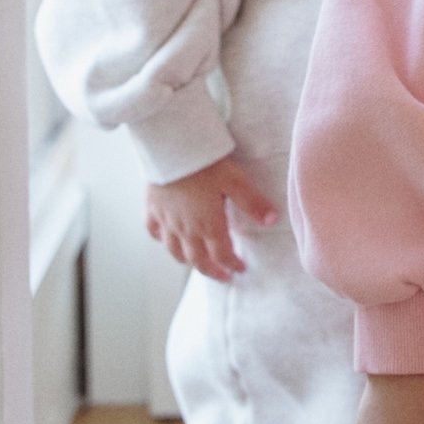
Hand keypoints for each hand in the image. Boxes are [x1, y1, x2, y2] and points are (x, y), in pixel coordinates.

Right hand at [145, 152, 277, 281]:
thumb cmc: (204, 163)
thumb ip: (253, 202)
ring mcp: (166, 221)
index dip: (232, 264)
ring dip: (187, 261)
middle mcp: (186, 229)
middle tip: (222, 275)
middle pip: (197, 260)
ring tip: (196, 262)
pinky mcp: (152, 209)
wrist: (170, 148)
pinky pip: (154, 232)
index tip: (240, 269)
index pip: (222, 254)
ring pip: (174, 251)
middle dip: (211, 271)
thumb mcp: (235, 180)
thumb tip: (272, 220)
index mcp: (208, 225)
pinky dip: (161, 240)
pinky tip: (167, 239)